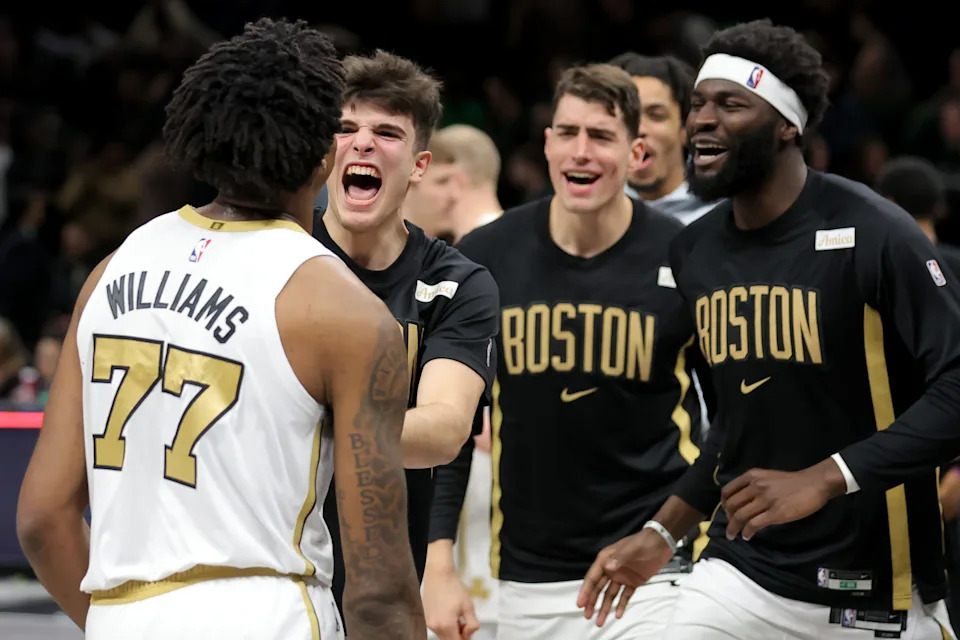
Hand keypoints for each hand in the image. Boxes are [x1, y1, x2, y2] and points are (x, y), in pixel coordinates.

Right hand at [422, 566, 479, 639]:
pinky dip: (444, 624)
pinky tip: (448, 611)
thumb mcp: (469, 606)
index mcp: (446, 626)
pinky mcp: (425, 617)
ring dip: (451, 630)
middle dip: (458, 635)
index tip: (468, 631)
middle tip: (464, 622)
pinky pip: (437, 627)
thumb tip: (468, 634)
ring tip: (456, 614)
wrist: (439, 574)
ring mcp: (428, 622)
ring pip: (442, 634)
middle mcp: (434, 626)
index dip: (464, 638)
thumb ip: (472, 625)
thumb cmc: (454, 587)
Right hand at [577, 528, 673, 627]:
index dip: (586, 591)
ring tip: (600, 621)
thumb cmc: (644, 542)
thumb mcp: (631, 549)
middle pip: (598, 588)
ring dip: (605, 607)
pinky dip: (621, 604)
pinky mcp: (632, 582)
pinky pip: (625, 595)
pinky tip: (618, 614)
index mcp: (606, 559)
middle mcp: (611, 569)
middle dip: (592, 602)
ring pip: (610, 594)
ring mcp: (621, 576)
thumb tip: (607, 567)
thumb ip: (619, 559)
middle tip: (587, 615)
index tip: (580, 603)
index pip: (593, 578)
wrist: (660, 543)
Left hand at [721, 459, 845, 540]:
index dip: (723, 504)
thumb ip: (753, 485)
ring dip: (733, 528)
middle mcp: (755, 486)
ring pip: (740, 516)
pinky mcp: (776, 513)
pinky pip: (754, 524)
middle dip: (727, 518)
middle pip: (731, 505)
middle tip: (731, 527)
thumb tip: (741, 501)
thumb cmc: (792, 482)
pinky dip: (747, 532)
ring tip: (733, 535)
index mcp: (752, 476)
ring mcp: (765, 500)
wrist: (814, 483)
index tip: (726, 513)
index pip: (727, 491)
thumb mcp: (767, 477)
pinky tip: (747, 536)